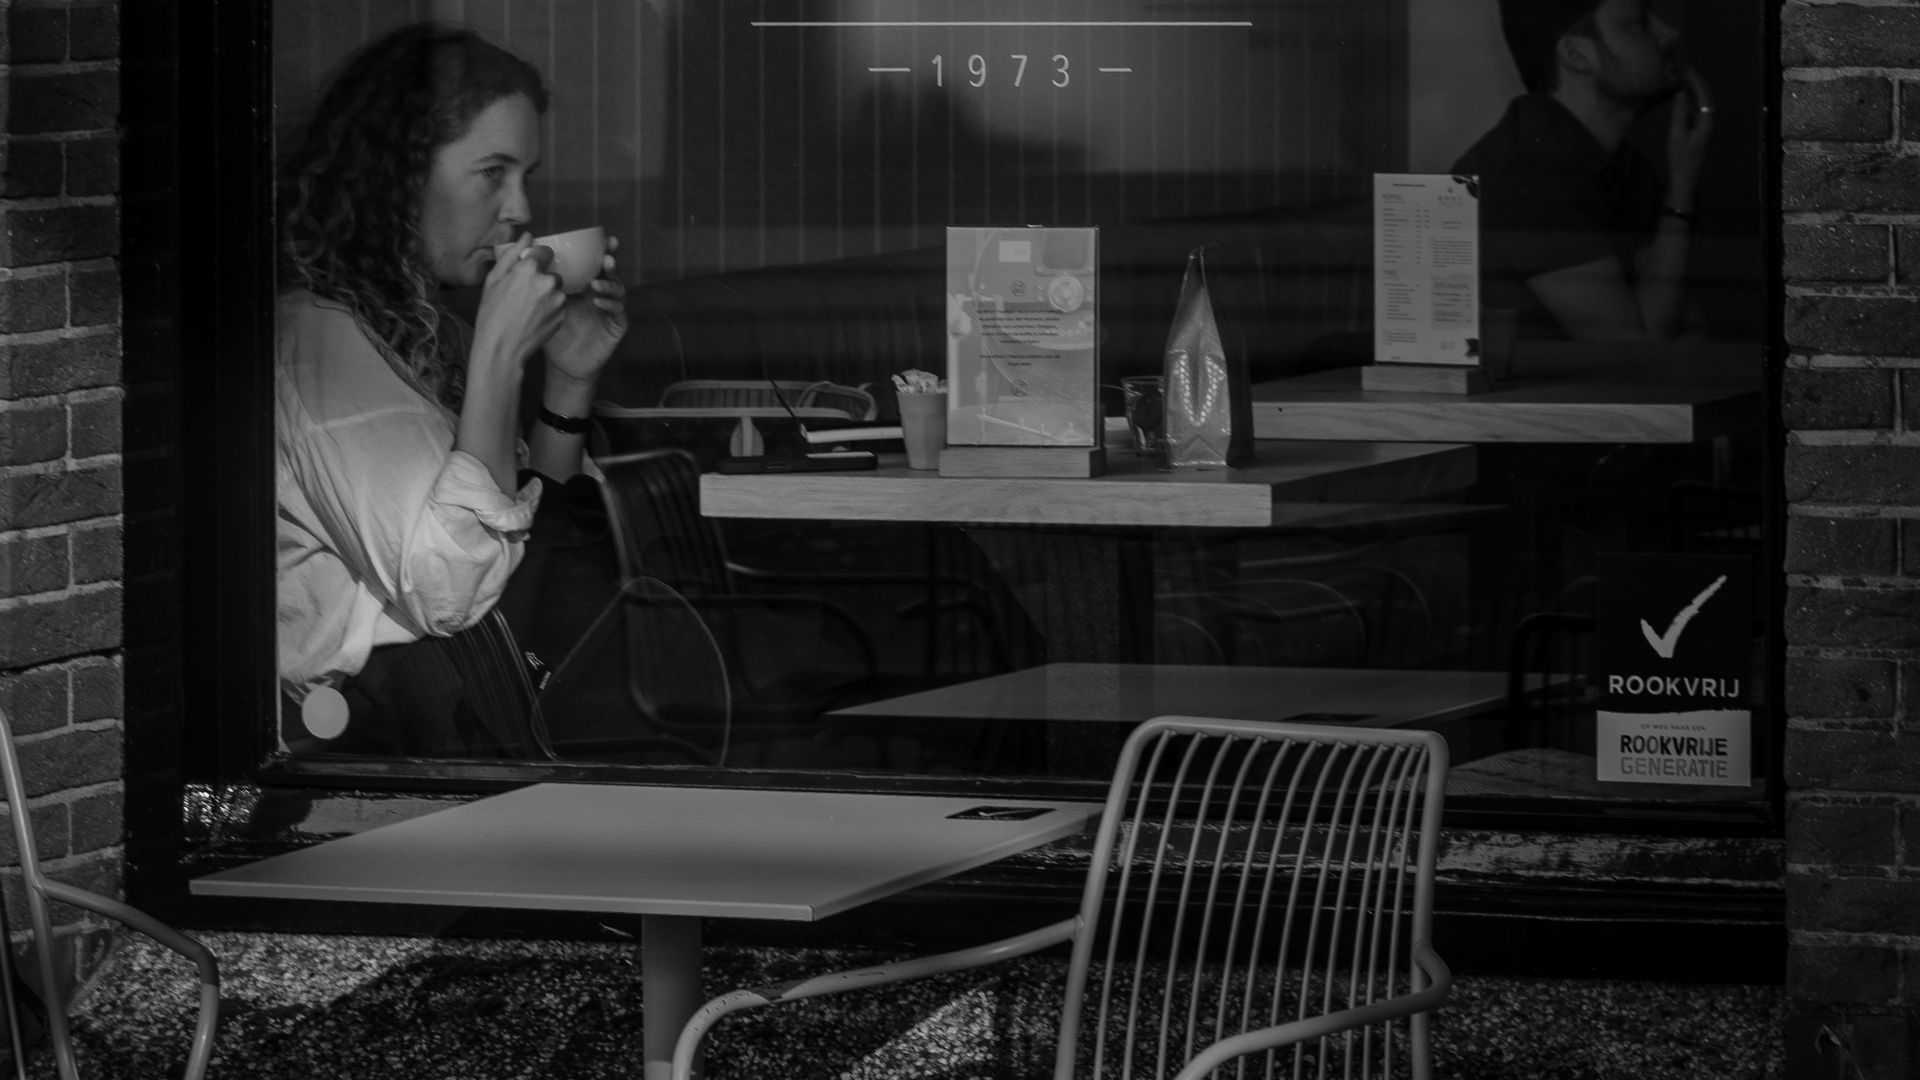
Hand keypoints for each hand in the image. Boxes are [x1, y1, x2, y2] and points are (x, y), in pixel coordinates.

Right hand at [472, 233, 566, 373]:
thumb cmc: (492, 314)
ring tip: (528, 309)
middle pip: (552, 273)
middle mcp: (547, 282)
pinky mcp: (563, 315)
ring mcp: (557, 300)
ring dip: (547, 295)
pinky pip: (559, 305)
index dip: (537, 259)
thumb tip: (527, 235)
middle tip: (524, 295)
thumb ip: (512, 255)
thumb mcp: (493, 280)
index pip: (545, 252)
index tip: (530, 268)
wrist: (502, 349)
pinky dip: (550, 309)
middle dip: (542, 279)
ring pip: (556, 290)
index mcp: (528, 269)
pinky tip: (535, 318)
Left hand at [543, 235, 628, 389]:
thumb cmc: (550, 332)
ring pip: (619, 290)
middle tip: (608, 252)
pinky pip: (619, 312)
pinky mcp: (616, 327)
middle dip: (612, 259)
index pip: (595, 263)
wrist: (562, 363)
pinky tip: (597, 302)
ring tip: (596, 282)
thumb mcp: (540, 301)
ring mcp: (610, 310)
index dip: (601, 249)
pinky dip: (610, 304)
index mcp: (585, 285)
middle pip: (611, 271)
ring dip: (610, 282)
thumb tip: (526, 244)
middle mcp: (601, 294)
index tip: (602, 237)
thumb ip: (536, 276)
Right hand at [1665, 68, 1714, 201]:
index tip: (1687, 68)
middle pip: (1707, 97)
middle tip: (1687, 70)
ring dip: (1696, 92)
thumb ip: (1679, 113)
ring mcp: (1707, 128)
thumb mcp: (1676, 135)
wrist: (1685, 180)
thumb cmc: (1680, 159)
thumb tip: (1680, 93)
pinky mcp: (1701, 134)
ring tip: (1685, 81)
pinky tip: (1684, 100)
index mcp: (1706, 121)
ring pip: (1704, 104)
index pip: (1704, 95)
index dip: (1696, 81)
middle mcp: (1710, 122)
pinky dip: (1693, 102)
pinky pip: (1699, 112)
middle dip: (1698, 83)